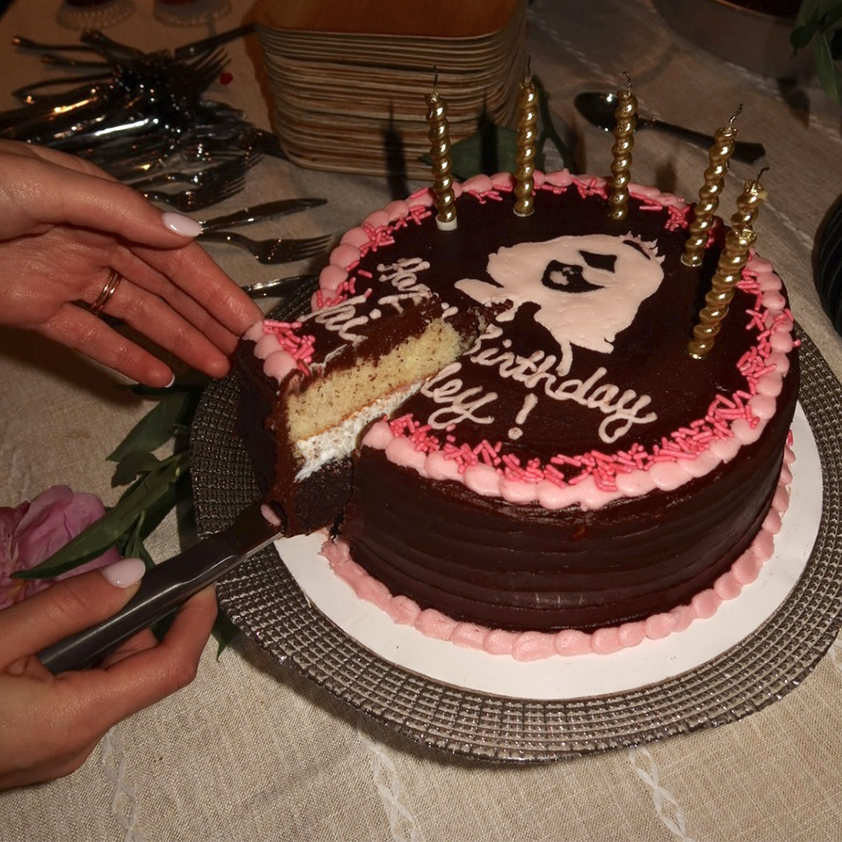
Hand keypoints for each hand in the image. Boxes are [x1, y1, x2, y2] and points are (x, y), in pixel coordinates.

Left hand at [0, 140, 260, 386]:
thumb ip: (119, 211)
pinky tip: (158, 379)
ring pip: (136, 315)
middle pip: (164, 287)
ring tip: (216, 370)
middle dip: (206, 319)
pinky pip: (89, 337)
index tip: (250, 322)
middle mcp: (93, 241)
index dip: (215, 288)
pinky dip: (123, 358)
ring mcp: (66, 277)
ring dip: (177, 341)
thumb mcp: (46, 186)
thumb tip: (190, 232)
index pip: (174, 253)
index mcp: (103, 207)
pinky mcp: (37, 309)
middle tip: (246, 354)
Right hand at [0, 559, 216, 789]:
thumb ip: (67, 607)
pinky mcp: (40, 747)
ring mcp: (58, 749)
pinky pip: (77, 693)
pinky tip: (30, 644)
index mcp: (76, 717)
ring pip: (105, 678)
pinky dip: (70, 659)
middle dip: (128, 619)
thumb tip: (129, 574)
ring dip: (93, 637)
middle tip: (92, 585)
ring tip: (44, 616)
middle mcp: (78, 741)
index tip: (203, 583)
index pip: (170, 667)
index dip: (196, 621)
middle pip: (136, 668)